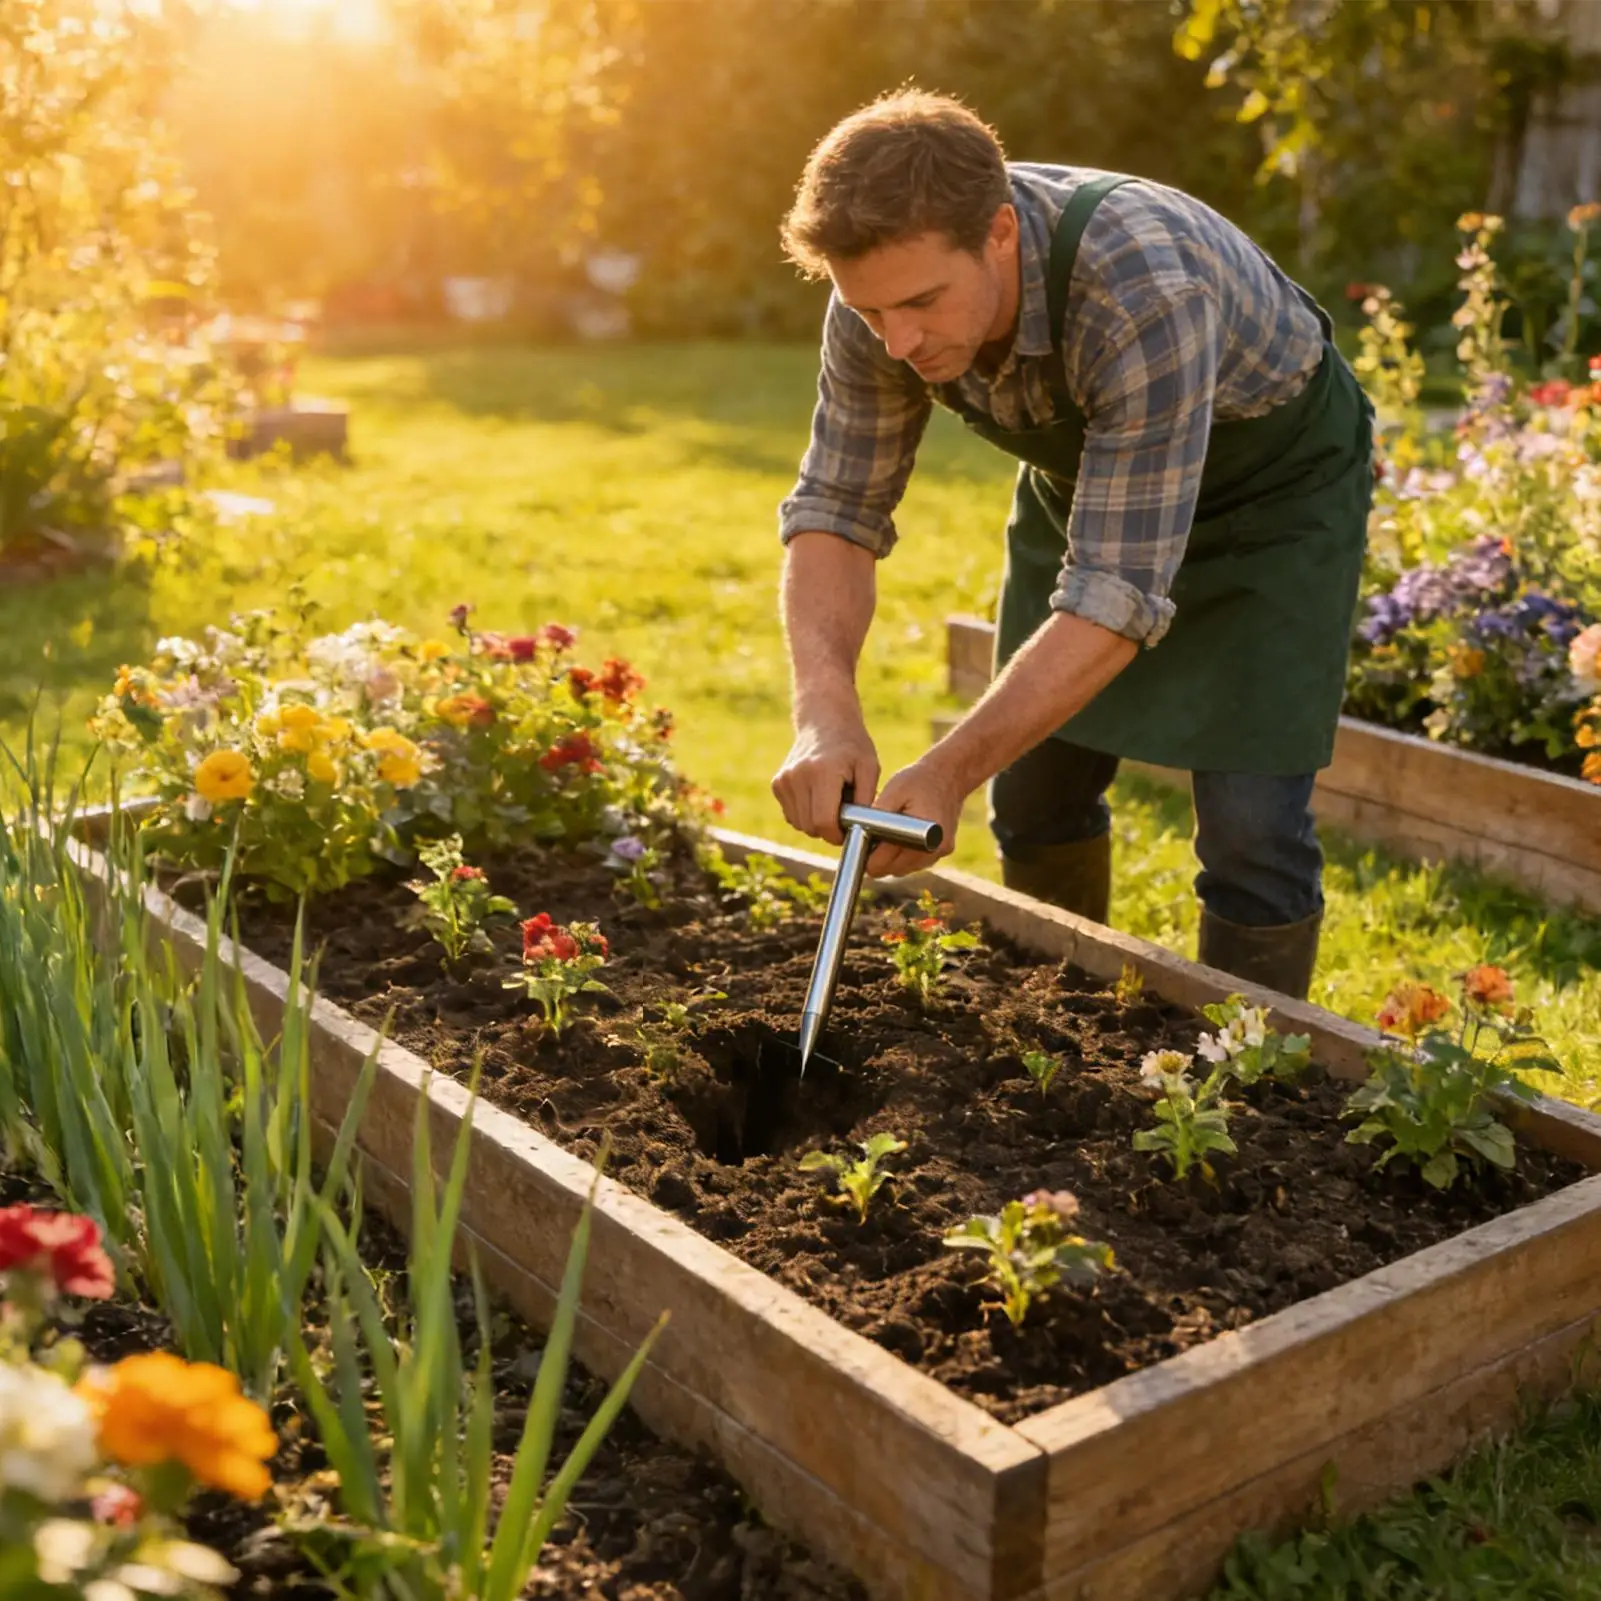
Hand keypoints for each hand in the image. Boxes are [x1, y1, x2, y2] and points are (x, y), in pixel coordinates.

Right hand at [772, 710, 879, 845]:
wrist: (823, 721)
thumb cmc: (851, 745)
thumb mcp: (869, 766)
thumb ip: (867, 798)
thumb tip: (860, 828)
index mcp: (822, 772)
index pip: (823, 821)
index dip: (837, 834)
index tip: (848, 830)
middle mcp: (797, 776)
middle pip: (810, 827)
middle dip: (828, 829)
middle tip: (843, 815)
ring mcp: (784, 780)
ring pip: (799, 824)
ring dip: (816, 822)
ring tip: (831, 802)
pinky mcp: (777, 784)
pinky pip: (791, 815)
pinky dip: (805, 814)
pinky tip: (817, 797)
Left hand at [865, 756, 963, 877]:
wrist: (950, 775)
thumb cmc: (919, 780)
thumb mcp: (894, 790)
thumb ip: (878, 814)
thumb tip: (859, 835)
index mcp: (923, 833)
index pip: (883, 861)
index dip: (865, 856)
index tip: (859, 843)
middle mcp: (935, 848)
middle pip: (892, 870)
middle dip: (877, 858)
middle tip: (870, 837)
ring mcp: (940, 853)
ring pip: (902, 869)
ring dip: (890, 859)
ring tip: (885, 835)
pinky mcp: (942, 852)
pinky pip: (914, 863)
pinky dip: (904, 855)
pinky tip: (900, 836)